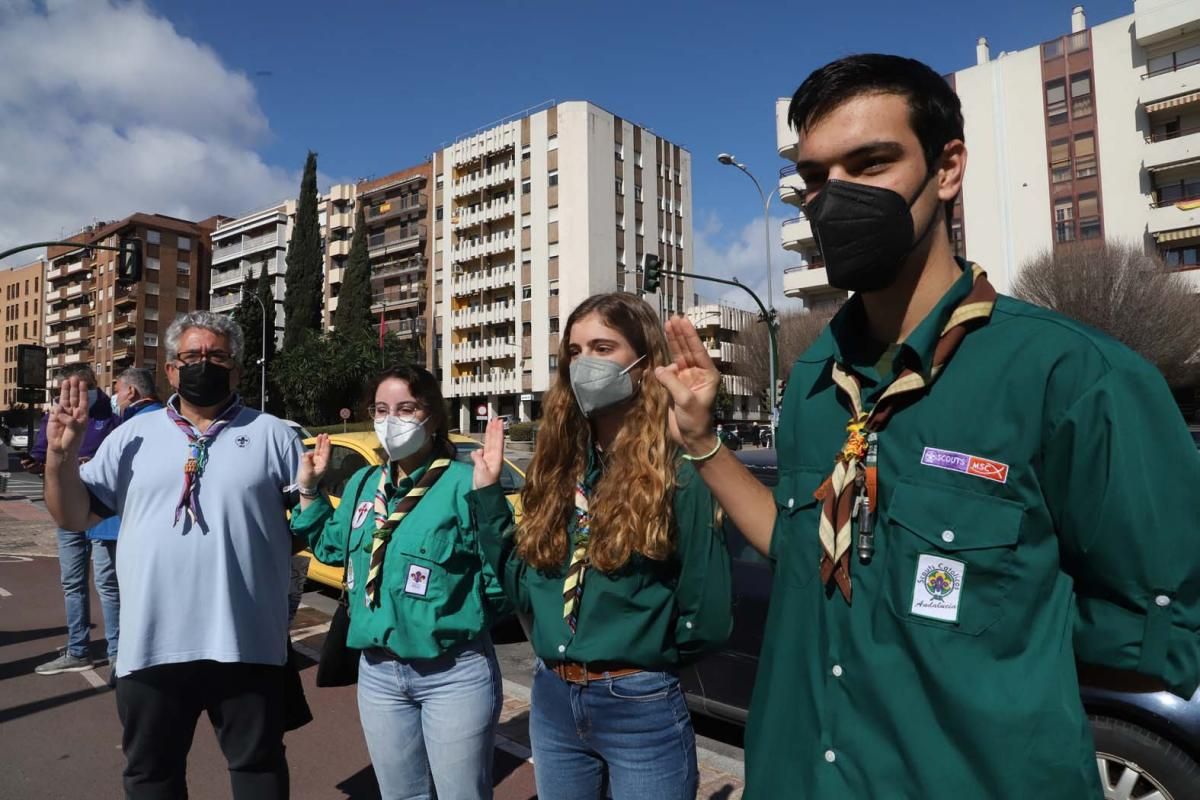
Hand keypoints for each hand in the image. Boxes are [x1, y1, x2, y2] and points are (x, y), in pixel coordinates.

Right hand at [46, 377, 88, 458]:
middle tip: (74, 378)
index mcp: (82, 415)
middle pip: (74, 398)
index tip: (83, 383)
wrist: (61, 448)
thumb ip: (70, 420)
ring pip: (64, 400)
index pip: (83, 400)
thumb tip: (60, 411)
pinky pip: (55, 409)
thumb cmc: (73, 440)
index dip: (83, 392)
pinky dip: (56, 407)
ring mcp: (63, 414)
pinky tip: (58, 406)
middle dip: (74, 388)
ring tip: (66, 381)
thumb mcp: (76, 430)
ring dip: (65, 391)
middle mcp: (73, 412)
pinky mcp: (54, 417)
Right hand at [297, 433, 329, 491]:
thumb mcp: (308, 472)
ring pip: (319, 449)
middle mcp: (321, 462)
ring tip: (320, 435)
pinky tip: (312, 445)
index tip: (328, 440)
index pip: (326, 454)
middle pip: (323, 450)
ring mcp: (317, 461)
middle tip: (325, 434)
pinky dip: (314, 447)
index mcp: (323, 465)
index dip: (327, 447)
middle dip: (324, 442)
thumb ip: (307, 462)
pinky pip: (313, 452)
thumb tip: (306, 453)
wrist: (305, 486)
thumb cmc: (308, 481)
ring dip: (320, 443)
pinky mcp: (312, 460)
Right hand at [471, 418, 504, 489]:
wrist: (483, 492)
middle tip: (495, 419)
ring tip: (490, 424)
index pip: (498, 441)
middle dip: (494, 429)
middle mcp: (494, 456)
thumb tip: (476, 452)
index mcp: (496, 457)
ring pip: (489, 443)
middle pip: (494, 439)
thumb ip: (479, 460)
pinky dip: (480, 448)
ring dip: (490, 434)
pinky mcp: (483, 462)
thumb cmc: (485, 484)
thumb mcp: (482, 471)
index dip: (498, 431)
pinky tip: (479, 448)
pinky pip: (481, 452)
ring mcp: (489, 459)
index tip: (499, 422)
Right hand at [656, 317, 720, 452]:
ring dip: (672, 342)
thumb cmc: (695, 420)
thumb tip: (659, 368)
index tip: (682, 320)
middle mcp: (698, 373)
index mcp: (708, 374)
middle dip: (680, 334)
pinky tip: (660, 352)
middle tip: (673, 318)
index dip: (689, 335)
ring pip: (679, 356)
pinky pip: (669, 370)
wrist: (691, 438)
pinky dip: (664, 362)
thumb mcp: (686, 400)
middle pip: (688, 349)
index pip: (697, 350)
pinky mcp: (676, 386)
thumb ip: (672, 382)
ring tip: (667, 326)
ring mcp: (687, 379)